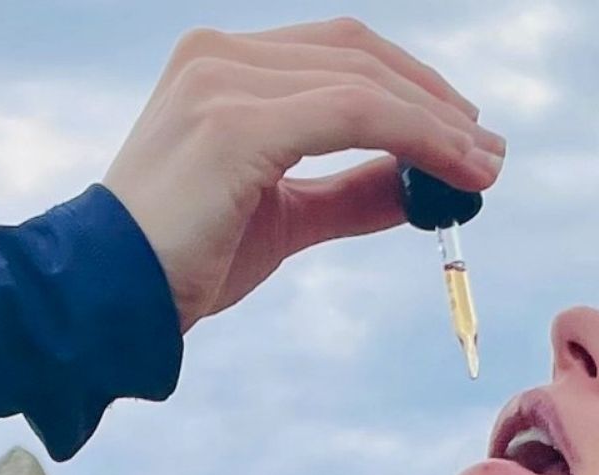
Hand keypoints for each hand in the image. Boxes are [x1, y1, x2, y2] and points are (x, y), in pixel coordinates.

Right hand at [103, 18, 505, 332]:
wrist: (108, 298)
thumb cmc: (185, 261)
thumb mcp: (285, 216)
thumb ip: (350, 192)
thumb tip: (423, 185)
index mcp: (221, 65)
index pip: (339, 51)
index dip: (413, 85)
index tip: (465, 132)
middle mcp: (218, 56)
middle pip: (359, 54)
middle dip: (438, 101)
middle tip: (490, 151)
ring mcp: (222, 81)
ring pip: (365, 83)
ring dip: (439, 124)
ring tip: (484, 167)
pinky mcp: (233, 122)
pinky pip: (354, 114)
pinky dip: (416, 138)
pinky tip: (452, 171)